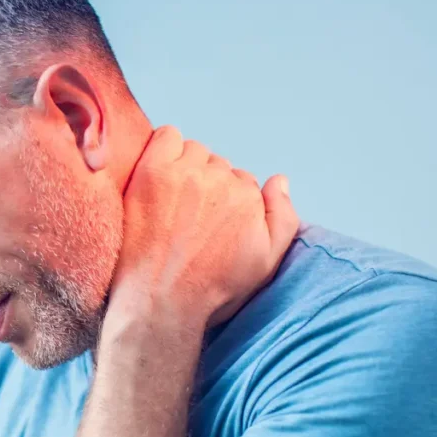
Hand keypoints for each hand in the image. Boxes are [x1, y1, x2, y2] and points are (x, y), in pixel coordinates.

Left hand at [106, 125, 299, 333]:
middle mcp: (221, 181)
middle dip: (208, 184)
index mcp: (249, 199)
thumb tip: (279, 179)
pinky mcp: (153, 171)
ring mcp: (186, 173)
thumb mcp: (265, 263)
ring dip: (187, 166)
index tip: (209, 223)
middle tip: (189, 215)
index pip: (242, 182)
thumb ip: (283, 218)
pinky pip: (166, 136)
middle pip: (219, 166)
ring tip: (173, 198)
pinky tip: (159, 173)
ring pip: (194, 151)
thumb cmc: (212, 288)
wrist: (160, 300)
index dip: (227, 202)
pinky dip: (165, 147)